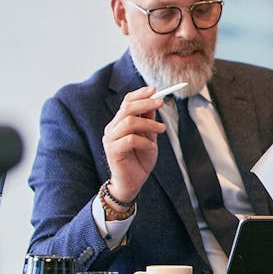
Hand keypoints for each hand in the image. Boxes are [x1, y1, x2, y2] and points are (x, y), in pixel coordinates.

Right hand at [102, 86, 166, 205]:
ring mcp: (110, 140)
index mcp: (119, 123)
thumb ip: (148, 121)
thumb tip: (154, 102)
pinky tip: (151, 147)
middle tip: (161, 102)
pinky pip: (130, 139)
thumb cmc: (140, 160)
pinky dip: (144, 141)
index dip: (140, 94)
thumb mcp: (148, 137)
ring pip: (129, 122)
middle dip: (146, 103)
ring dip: (148, 123)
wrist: (132, 184)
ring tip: (162, 129)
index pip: (126, 102)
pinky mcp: (112, 151)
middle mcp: (112, 129)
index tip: (154, 89)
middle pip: (127, 108)